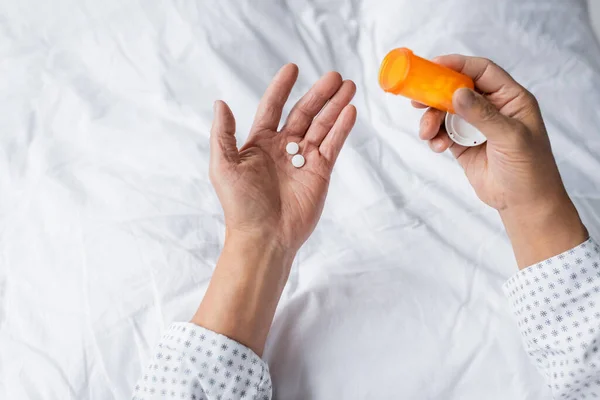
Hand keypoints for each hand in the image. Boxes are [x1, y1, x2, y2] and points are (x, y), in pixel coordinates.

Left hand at [210, 64, 356, 252]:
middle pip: (304, 112)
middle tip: (334, 76)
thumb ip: (223, 134)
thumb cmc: (240, 205)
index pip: (273, 107)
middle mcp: (283, 147)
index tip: (292, 68)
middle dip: (319, 94)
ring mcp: (304, 159)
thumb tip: (221, 102)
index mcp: (259, 143)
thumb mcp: (223, 166)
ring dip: (335, 105)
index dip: (282, 87)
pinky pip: (333, 145)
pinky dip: (342, 128)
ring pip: (322, 125)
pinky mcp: (321, 172)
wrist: (264, 237)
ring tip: (348, 86)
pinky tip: (350, 110)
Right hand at [415, 55, 586, 266]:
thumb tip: (457, 93)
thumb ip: (482, 114)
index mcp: (510, 98)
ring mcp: (475, 126)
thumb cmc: (529, 169)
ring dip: (432, 120)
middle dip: (435, 95)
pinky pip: (442, 132)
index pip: (482, 71)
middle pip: (457, 89)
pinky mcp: (463, 144)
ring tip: (427, 133)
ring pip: (445, 112)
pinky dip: (435, 137)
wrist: (524, 203)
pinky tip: (438, 147)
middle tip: (417, 100)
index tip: (433, 66)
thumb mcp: (510, 137)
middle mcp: (491, 108)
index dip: (457, 65)